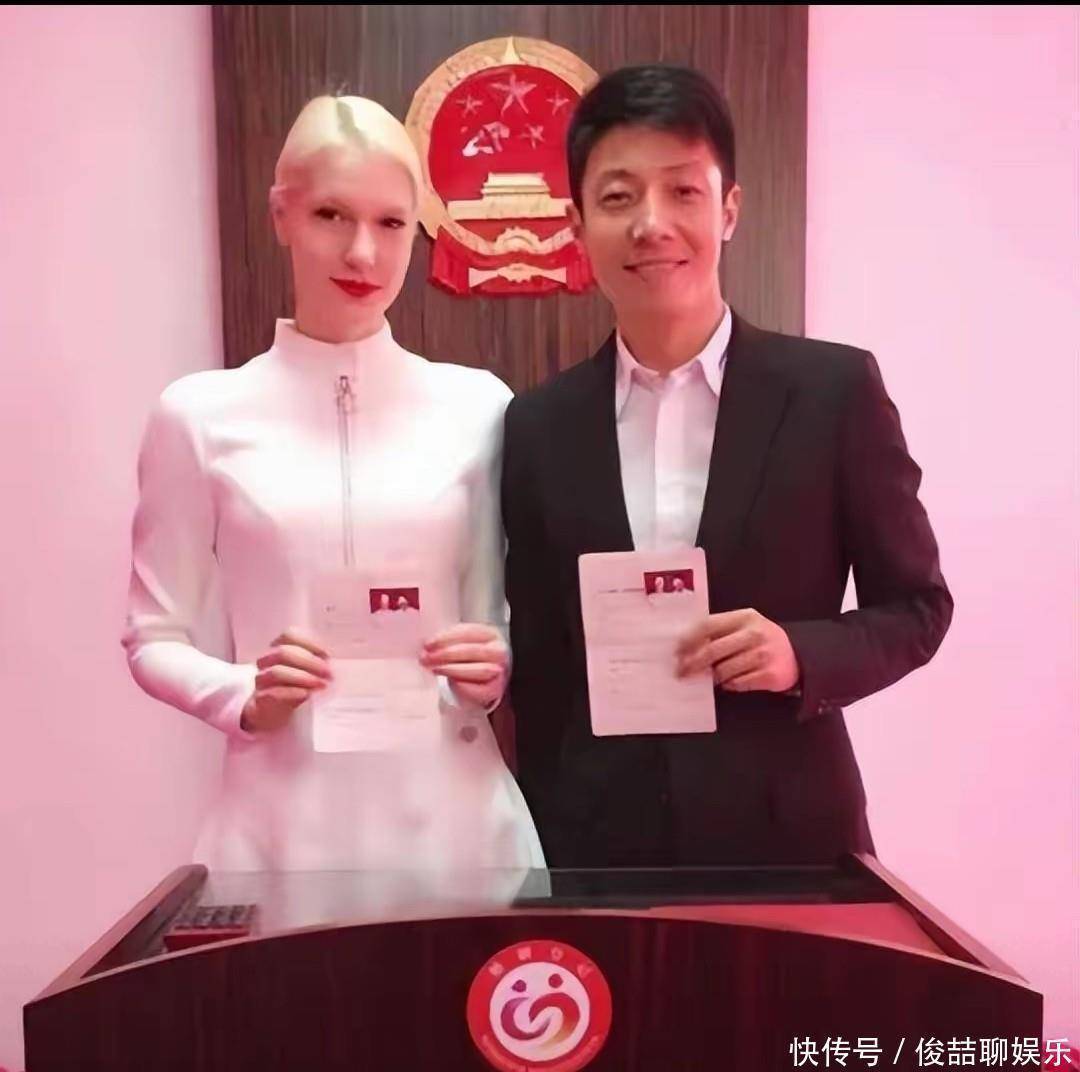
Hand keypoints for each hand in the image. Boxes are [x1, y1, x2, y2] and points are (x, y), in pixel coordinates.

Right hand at [242, 628, 331, 732]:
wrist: (274, 711)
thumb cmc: (296, 685)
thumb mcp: (308, 670)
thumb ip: (317, 663)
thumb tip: (332, 663)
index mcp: (279, 647)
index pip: (289, 635)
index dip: (309, 642)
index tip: (327, 655)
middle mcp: (267, 660)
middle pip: (283, 652)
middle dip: (310, 662)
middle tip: (328, 673)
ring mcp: (262, 679)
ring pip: (276, 672)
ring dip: (302, 677)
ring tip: (321, 685)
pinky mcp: (261, 699)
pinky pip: (273, 693)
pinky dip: (292, 693)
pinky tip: (306, 695)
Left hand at [420, 623, 508, 708]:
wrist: (484, 679)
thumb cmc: (470, 658)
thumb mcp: (462, 643)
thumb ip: (447, 642)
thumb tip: (426, 647)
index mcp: (490, 634)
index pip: (469, 632)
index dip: (446, 638)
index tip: (428, 644)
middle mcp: (498, 651)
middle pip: (472, 650)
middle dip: (446, 654)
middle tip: (427, 658)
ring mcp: (499, 670)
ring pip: (479, 670)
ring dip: (453, 670)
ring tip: (435, 670)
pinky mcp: (495, 689)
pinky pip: (480, 689)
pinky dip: (464, 686)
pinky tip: (451, 682)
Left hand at [676, 609, 799, 692]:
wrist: (798, 656)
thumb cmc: (763, 640)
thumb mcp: (745, 626)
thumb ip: (721, 630)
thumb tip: (688, 645)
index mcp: (745, 617)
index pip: (709, 625)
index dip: (689, 639)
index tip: (676, 650)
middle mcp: (754, 634)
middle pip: (713, 649)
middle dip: (693, 663)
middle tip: (681, 671)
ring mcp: (763, 654)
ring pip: (724, 670)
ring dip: (712, 676)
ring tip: (707, 678)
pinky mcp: (769, 675)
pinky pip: (738, 683)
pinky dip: (729, 685)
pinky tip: (727, 683)